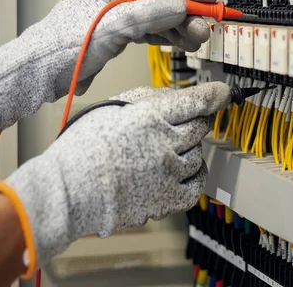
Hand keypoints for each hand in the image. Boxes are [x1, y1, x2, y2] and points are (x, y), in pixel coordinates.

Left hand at [0, 0, 214, 138]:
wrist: (39, 72)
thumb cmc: (64, 45)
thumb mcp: (112, 27)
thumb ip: (149, 15)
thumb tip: (182, 7)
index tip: (210, 0)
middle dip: (186, 14)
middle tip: (206, 28)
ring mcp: (117, 14)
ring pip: (158, 16)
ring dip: (179, 27)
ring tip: (198, 39)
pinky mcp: (117, 33)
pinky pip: (150, 31)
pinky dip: (166, 36)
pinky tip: (182, 42)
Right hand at [0, 82, 230, 276]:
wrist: (68, 189)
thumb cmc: (84, 147)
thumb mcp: (114, 108)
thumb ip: (149, 100)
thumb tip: (177, 98)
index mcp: (149, 116)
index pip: (195, 102)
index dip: (214, 96)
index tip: (223, 94)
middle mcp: (163, 142)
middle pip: (200, 127)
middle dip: (195, 123)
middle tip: (181, 126)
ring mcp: (168, 172)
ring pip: (198, 155)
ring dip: (189, 150)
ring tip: (167, 152)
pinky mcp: (167, 199)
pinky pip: (196, 186)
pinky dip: (194, 177)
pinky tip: (183, 172)